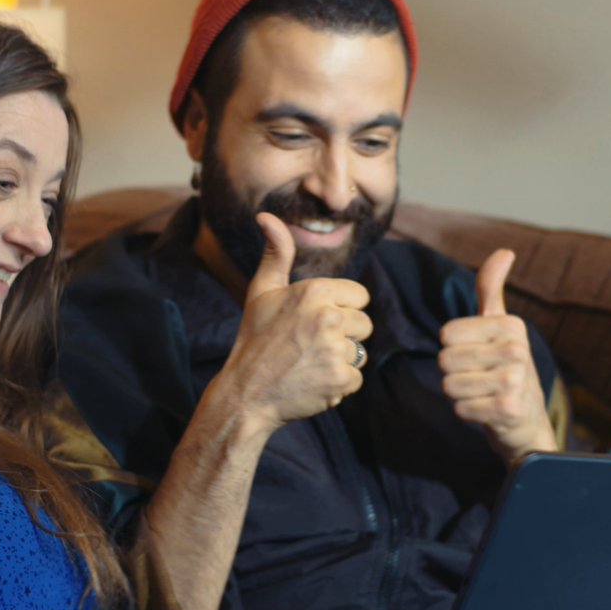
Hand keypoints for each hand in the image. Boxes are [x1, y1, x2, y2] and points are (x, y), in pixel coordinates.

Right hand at [211, 212, 373, 435]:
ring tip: (309, 364)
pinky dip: (338, 384)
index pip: (360, 296)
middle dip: (344, 336)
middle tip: (309, 346)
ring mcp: (334, 349)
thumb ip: (276, 253)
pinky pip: (356, 378)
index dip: (341, 309)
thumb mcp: (261, 291)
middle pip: (364, 324)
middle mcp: (327, 317)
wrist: (245, 393)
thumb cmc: (254, 339)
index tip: (315, 322)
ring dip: (340, 361)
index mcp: (314, 291)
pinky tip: (313, 381)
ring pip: (360, 351)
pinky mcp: (340, 379)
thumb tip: (266, 216)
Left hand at [439, 249, 556, 463]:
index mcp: (511, 325)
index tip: (477, 355)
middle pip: (445, 360)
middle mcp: (516, 350)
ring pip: (449, 385)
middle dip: (454, 374)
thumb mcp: (501, 326)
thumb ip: (492, 289)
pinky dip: (467, 413)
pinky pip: (460, 408)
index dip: (454, 349)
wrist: (527, 422)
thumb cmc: (506, 369)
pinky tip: (487, 411)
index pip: (446, 334)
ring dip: (459, 394)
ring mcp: (514, 380)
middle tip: (480, 378)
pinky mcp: (507, 409)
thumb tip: (505, 251)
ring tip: (483, 393)